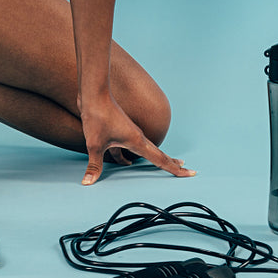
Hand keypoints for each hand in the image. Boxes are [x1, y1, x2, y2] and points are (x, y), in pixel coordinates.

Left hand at [80, 93, 195, 185]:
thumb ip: (94, 165)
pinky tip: (125, 163)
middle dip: (171, 162)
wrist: (94, 94)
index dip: (175, 168)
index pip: (161, 159)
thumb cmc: (97, 116)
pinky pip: (128, 147)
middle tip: (186, 168)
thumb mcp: (95, 144)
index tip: (190, 172)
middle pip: (158, 154)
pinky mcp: (119, 130)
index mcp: (137, 141)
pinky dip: (128, 157)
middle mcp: (137, 137)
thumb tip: (88, 182)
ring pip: (146, 150)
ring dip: (154, 158)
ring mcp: (129, 133)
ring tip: (164, 164)